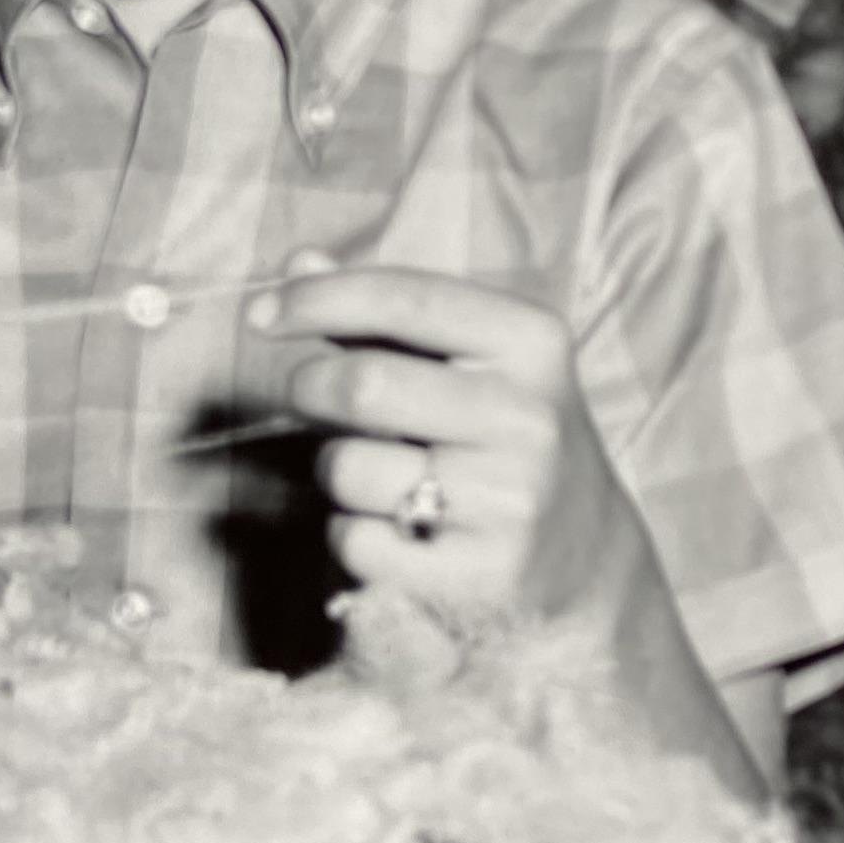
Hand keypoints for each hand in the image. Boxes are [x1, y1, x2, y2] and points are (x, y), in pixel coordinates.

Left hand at [261, 261, 762, 801]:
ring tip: (382, 475)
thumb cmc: (502, 437)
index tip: (260, 313)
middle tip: (316, 400)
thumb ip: (385, 313)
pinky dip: (353, 534)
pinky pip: (356, 542)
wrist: (584, 555)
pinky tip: (396, 529)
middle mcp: (528, 417)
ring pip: (347, 470)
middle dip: (311, 390)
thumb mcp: (472, 360)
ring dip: (336, 471)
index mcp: (532, 343)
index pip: (404, 297)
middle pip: (361, 386)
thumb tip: (296, 267)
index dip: (316, 299)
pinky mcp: (480, 575)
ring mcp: (510, 501)